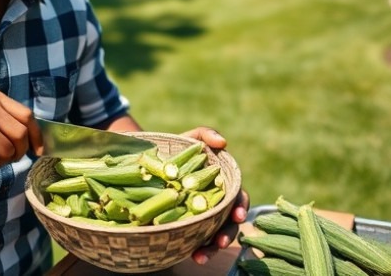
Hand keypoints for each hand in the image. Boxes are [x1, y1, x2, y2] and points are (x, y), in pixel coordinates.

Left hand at [180, 126, 250, 264]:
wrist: (150, 161)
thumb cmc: (176, 148)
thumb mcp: (190, 138)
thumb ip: (205, 134)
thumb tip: (223, 142)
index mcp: (222, 185)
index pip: (237, 198)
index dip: (240, 207)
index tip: (237, 215)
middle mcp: (215, 203)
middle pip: (228, 222)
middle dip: (227, 234)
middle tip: (219, 241)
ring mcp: (202, 216)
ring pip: (214, 235)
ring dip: (212, 248)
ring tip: (201, 255)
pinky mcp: (187, 225)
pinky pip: (195, 240)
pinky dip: (197, 249)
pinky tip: (192, 255)